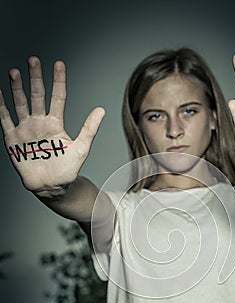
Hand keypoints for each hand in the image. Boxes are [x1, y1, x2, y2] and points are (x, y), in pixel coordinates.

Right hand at [0, 57, 104, 192]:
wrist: (52, 187)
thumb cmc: (67, 170)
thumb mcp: (81, 148)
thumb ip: (89, 129)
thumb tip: (101, 110)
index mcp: (56, 124)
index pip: (57, 97)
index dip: (58, 81)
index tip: (59, 64)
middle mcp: (40, 123)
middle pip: (37, 96)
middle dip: (35, 78)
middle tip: (34, 60)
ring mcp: (26, 130)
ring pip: (20, 104)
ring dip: (17, 88)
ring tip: (15, 72)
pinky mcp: (13, 139)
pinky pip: (5, 120)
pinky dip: (0, 106)